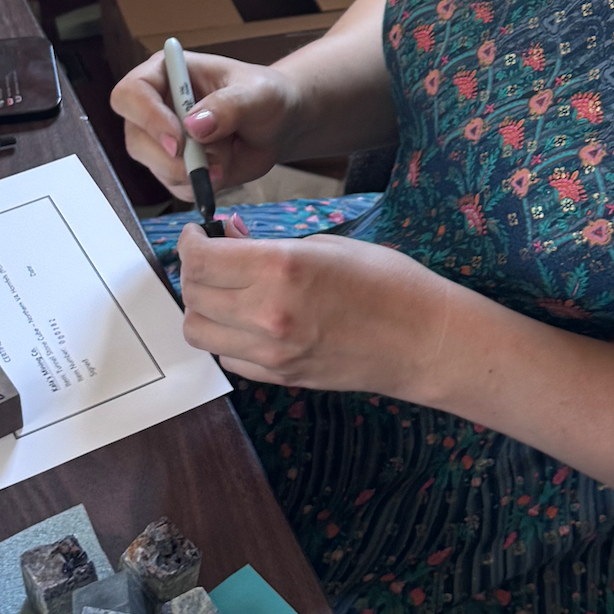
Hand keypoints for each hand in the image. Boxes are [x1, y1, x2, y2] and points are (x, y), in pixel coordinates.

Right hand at [109, 51, 299, 203]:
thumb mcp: (256, 94)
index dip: (148, 118)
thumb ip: (228, 106)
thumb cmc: (264, 96)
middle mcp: (156, 105)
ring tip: (227, 157)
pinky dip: (200, 185)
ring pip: (155, 167)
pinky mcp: (174, 167)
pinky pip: (175, 186)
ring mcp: (161, 139)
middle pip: (136, 138)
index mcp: (166, 72)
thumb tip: (194, 126)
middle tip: (210, 163)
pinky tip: (223, 170)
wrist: (276, 125)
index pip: (131, 93)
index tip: (179, 141)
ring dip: (194, 172)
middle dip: (173, 159)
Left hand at [177, 224, 454, 398]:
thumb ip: (269, 244)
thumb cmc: (387, 281)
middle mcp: (267, 314)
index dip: (190, 243)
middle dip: (193, 271)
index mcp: (279, 269)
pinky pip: (229, 359)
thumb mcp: (326, 245)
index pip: (202, 260)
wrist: (424, 341)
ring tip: (224, 289)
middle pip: (193, 296)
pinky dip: (226, 338)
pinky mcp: (281, 379)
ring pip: (201, 333)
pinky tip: (247, 319)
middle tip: (209, 256)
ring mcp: (272, 353)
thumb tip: (228, 236)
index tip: (197, 234)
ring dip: (202, 308)